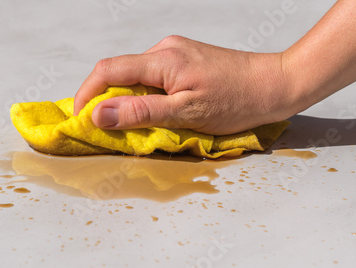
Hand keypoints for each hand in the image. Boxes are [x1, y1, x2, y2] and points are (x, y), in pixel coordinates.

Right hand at [73, 35, 295, 134]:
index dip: (87, 94)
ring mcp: (176, 52)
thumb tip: (99, 114)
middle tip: (109, 129)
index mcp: (163, 60)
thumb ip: (140, 112)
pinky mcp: (186, 59)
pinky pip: (154, 76)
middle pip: (120, 72)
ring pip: (137, 76)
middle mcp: (165, 49)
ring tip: (137, 125)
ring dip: (129, 99)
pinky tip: (158, 111)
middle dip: (108, 100)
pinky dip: (146, 95)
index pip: (108, 70)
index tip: (80, 118)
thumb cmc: (237, 101)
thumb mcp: (186, 114)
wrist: (275, 84)